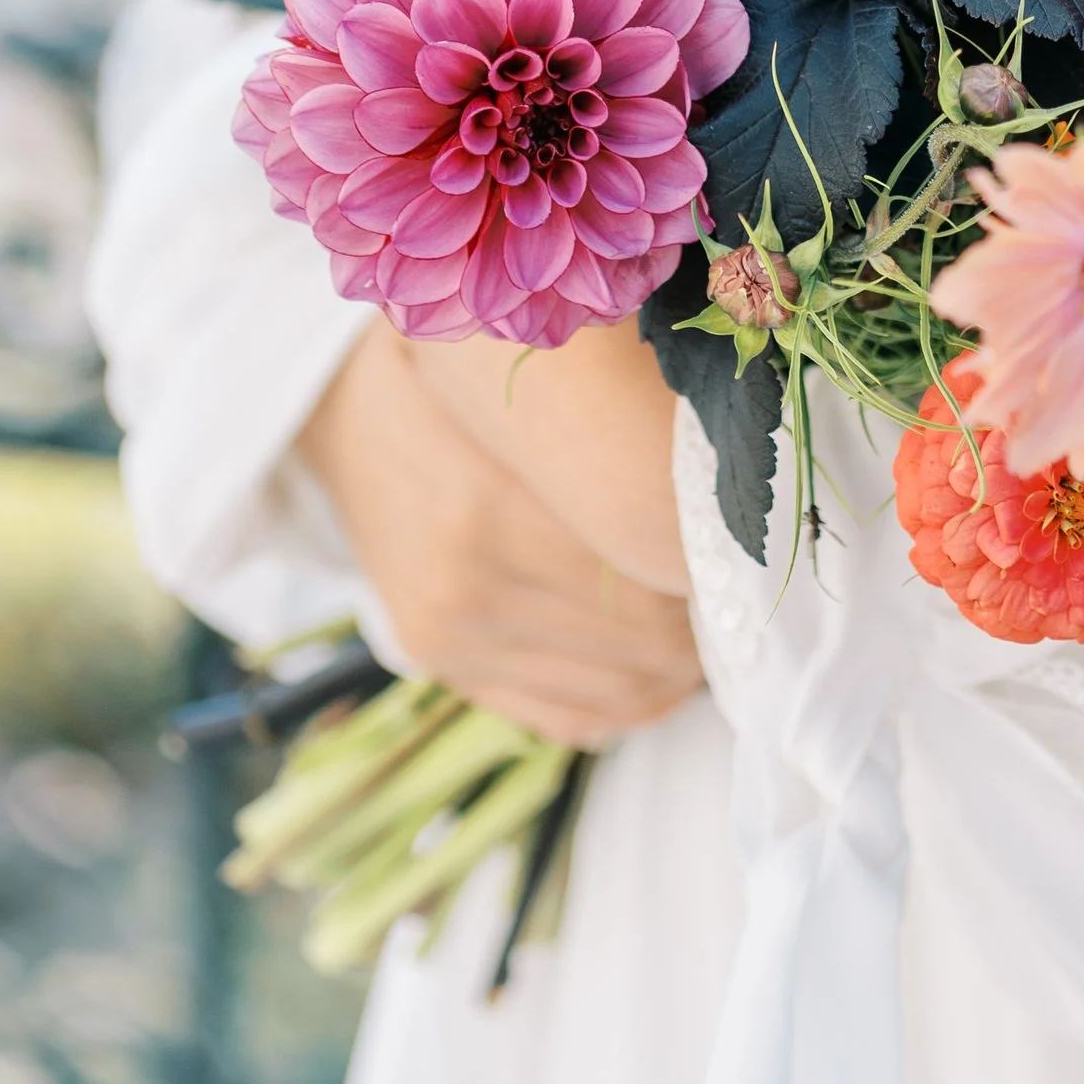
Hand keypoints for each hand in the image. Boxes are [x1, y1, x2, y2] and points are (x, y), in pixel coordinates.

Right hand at [299, 321, 700, 746]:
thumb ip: (617, 425)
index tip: (749, 543)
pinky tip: (653, 663)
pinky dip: (627, 701)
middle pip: (653, 642)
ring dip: (678, 666)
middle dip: (710, 619)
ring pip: (620, 692)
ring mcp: (452, 633)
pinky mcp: (437, 659)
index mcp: (500, 500)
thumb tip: (725, 483)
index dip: (725, 569)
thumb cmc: (458, 366)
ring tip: (698, 614)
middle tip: (736, 581)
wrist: (335, 402)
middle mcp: (473, 583)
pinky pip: (565, 718)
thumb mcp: (528, 370)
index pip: (665, 576)